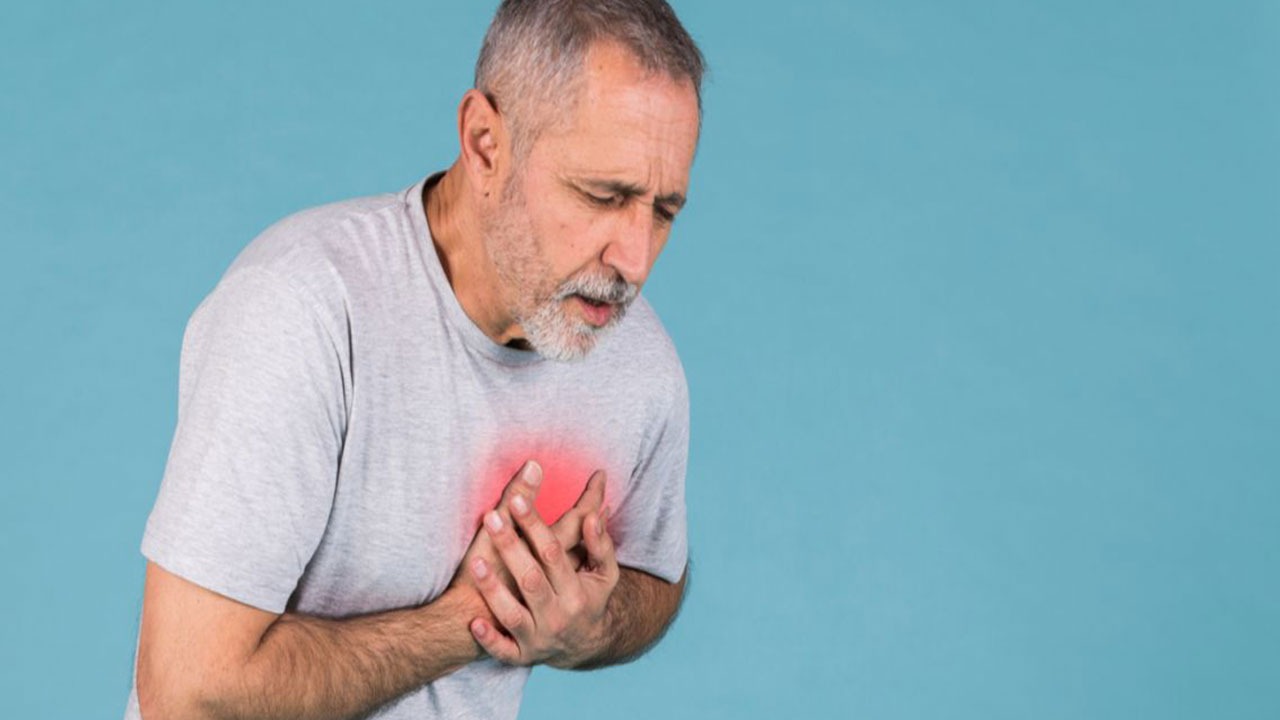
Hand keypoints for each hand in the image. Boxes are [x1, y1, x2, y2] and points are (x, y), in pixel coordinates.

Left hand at [468, 470, 619, 667]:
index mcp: (576, 592)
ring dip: (493, 590)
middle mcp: (557, 616)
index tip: (517, 501)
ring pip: (513, 615)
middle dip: (510, 546)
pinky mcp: (521, 656)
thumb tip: (591, 517)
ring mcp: (538, 638)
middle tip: (491, 517)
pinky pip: (503, 651)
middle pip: (530, 579)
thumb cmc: (589, 598)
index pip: (552, 553)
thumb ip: (600, 544)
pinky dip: (489, 639)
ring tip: (475, 561)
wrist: (584, 646)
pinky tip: (474, 623)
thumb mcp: (604, 573)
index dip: (534, 526)